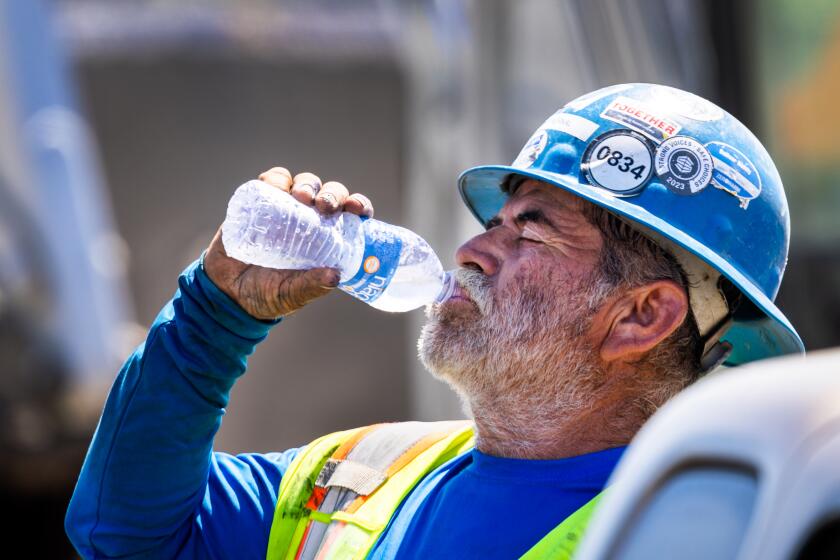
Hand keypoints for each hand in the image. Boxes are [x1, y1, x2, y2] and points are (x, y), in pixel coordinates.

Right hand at [204, 167, 374, 319]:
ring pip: (304, 183)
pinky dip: (276, 178)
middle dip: (332, 193)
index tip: (357, 209)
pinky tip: (275, 185)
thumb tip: (336, 275)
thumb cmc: (268, 295)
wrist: (227, 291)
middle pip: (329, 194)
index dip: (358, 206)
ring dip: (307, 184)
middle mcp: (310, 220)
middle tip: (324, 205)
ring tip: (300, 196)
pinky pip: (272, 181)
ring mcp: (285, 209)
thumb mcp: (292, 294)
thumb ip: (311, 286)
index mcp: (327, 240)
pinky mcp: (260, 202)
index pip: (350, 216)